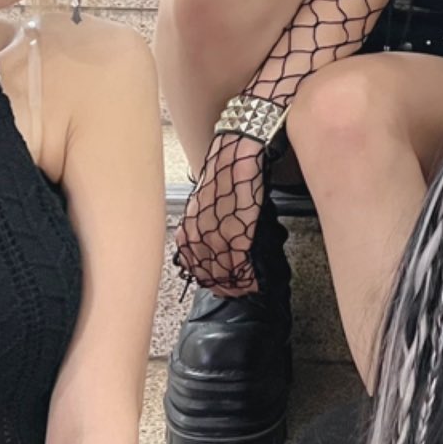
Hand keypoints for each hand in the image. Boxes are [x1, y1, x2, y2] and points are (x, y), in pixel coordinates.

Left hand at [177, 130, 268, 293]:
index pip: (196, 264)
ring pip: (224, 268)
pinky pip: (240, 257)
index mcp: (189, 227)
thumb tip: (218, 246)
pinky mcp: (237, 225)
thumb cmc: (225, 173)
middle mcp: (199, 231)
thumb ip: (209, 225)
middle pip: (209, 270)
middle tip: (237, 293)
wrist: (237, 150)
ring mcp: (217, 230)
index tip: (223, 288)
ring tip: (246, 288)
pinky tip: (253, 277)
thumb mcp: (207, 202)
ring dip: (237, 281)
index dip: (212, 279)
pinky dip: (247, 270)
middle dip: (224, 285)